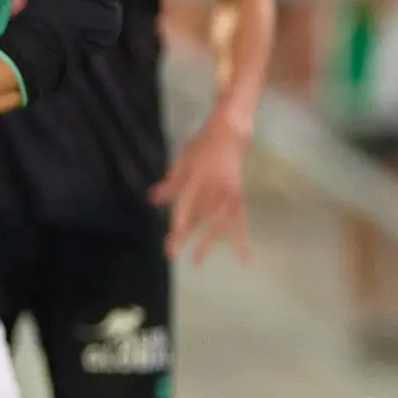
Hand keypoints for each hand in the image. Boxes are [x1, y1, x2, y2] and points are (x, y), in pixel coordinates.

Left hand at [155, 117, 252, 260]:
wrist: (230, 136)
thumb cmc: (202, 146)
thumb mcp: (182, 161)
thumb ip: (170, 183)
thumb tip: (152, 201)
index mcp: (199, 177)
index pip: (187, 201)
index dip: (181, 217)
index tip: (175, 233)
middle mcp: (215, 188)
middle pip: (197, 216)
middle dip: (184, 235)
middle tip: (170, 253)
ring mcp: (228, 194)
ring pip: (216, 223)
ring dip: (205, 242)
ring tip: (196, 261)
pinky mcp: (238, 198)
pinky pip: (239, 221)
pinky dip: (241, 238)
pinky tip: (244, 255)